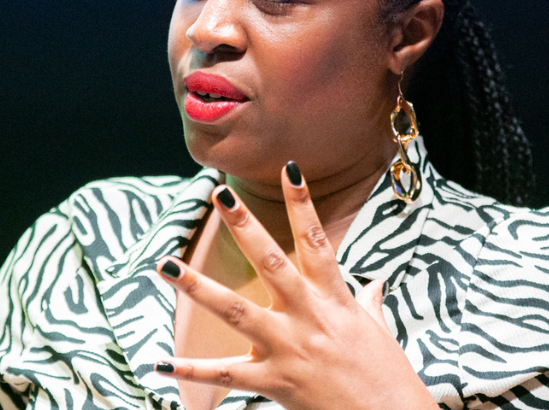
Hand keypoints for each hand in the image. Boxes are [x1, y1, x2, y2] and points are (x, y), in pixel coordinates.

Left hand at [153, 166, 435, 409]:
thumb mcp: (379, 332)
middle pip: (272, 262)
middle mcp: (309, 316)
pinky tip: (160, 363)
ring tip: (167, 266)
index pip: (317, 241)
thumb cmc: (387, 377)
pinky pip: (227, 373)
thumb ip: (368, 303)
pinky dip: (191, 370)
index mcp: (335, 300)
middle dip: (245, 226)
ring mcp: (290, 348)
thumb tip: (376, 283)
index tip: (288, 168)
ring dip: (199, 287)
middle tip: (219, 194)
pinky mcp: (276, 381)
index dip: (302, 203)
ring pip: (238, 311)